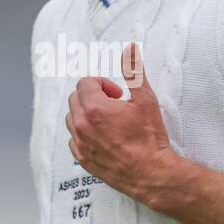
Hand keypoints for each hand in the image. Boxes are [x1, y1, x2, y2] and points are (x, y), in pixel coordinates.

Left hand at [65, 42, 174, 204]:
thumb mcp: (146, 100)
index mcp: (94, 108)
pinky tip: (103, 137)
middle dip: (93, 96)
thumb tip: (130, 50)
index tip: (117, 94)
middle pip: (75, 98)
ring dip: (87, 114)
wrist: (151, 173)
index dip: (103, 84)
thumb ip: (134, 72)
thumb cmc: (149, 139)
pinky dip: (84, 134)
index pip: (85, 82)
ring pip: (72, 118)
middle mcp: (82, 125)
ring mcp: (80, 144)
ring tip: (109, 121)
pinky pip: (74, 139)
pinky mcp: (82, 159)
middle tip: (115, 105)